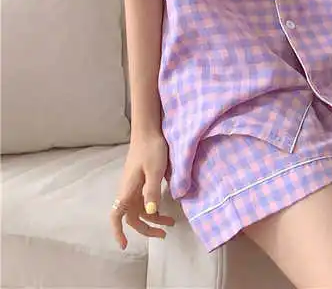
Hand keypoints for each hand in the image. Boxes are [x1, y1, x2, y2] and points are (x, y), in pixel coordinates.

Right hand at [110, 133, 174, 249]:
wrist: (148, 131)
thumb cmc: (151, 149)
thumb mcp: (155, 170)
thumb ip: (152, 191)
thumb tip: (150, 213)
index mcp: (128, 190)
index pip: (117, 216)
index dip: (118, 232)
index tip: (125, 245)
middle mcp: (128, 190)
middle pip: (132, 217)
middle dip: (146, 229)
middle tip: (164, 233)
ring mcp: (134, 185)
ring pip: (140, 209)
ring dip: (153, 218)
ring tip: (170, 222)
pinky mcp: (140, 180)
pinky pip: (144, 199)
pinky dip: (153, 207)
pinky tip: (163, 207)